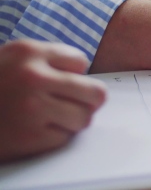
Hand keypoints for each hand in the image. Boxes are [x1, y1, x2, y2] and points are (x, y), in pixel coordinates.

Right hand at [0, 40, 106, 162]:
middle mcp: (33, 77)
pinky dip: (54, 136)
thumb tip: (87, 78)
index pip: (81, 62)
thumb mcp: (15, 57)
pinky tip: (35, 129)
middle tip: (76, 103)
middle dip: (89, 100)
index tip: (59, 81)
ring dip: (72, 120)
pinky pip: (64, 138)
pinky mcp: (29, 137)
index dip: (73, 73)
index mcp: (29, 52)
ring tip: (51, 116)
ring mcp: (32, 108)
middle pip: (96, 93)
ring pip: (84, 118)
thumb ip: (50, 60)